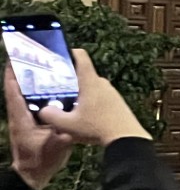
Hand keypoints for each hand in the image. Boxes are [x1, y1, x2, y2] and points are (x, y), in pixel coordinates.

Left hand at [4, 67, 73, 189]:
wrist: (32, 175)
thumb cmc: (40, 161)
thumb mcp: (53, 149)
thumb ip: (60, 139)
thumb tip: (70, 130)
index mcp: (22, 119)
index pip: (14, 93)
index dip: (13, 76)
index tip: (15, 60)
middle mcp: (20, 115)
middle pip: (16, 89)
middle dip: (20, 73)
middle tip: (29, 56)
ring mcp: (23, 118)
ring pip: (22, 95)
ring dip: (27, 81)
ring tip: (39, 66)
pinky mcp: (29, 122)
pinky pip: (30, 103)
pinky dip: (35, 92)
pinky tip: (48, 87)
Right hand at [32, 49, 149, 147]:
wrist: (126, 138)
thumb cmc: (96, 128)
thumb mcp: (67, 124)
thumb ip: (51, 116)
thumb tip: (42, 110)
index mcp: (90, 82)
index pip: (82, 57)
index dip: (71, 52)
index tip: (60, 55)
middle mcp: (102, 83)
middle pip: (84, 74)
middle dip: (70, 79)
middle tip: (55, 86)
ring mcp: (112, 92)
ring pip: (92, 86)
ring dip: (80, 91)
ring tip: (67, 102)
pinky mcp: (117, 102)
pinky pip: (100, 95)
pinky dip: (90, 100)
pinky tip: (83, 113)